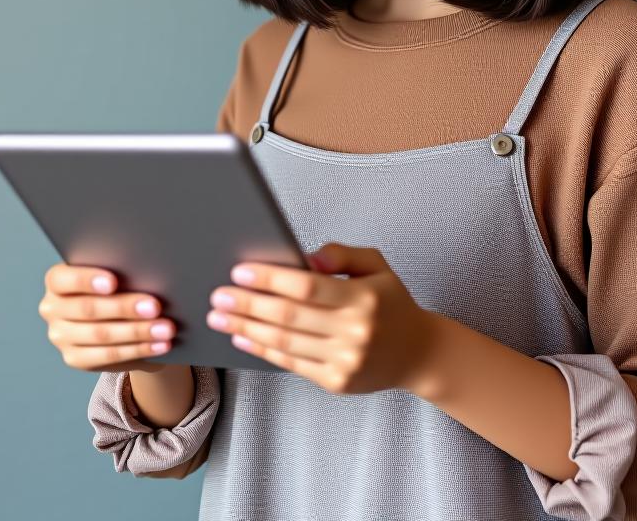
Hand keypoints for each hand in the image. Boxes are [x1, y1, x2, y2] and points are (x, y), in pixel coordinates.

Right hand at [39, 263, 177, 372]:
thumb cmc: (121, 283)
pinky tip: (160, 344)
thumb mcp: (118, 274)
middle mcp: (52, 308)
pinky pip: (109, 355)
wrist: (120, 317)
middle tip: (156, 306)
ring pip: (101, 334)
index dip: (86, 280)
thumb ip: (123, 272)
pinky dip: (139, 349)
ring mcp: (60, 336)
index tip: (114, 282)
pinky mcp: (74, 358)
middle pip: (88, 308)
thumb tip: (150, 273)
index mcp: (56, 280)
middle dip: (125, 307)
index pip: (61, 279)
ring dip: (138, 332)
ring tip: (166, 328)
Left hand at [207, 242, 436, 394]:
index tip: (240, 271)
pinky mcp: (336, 382)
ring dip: (246, 328)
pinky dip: (263, 350)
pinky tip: (242, 337)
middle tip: (218, 295)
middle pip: (288, 316)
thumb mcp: (376, 265)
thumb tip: (305, 258)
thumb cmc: (391, 303)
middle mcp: (354, 331)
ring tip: (220, 317)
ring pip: (285, 342)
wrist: (417, 353)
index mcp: (363, 297)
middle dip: (248, 304)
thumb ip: (342, 254)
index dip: (270, 278)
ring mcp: (344, 360)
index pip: (307, 286)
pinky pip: (291, 364)